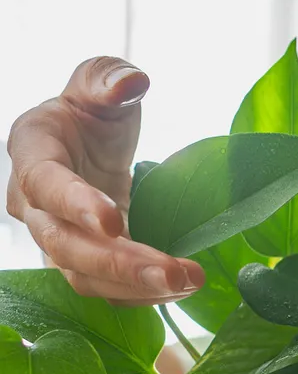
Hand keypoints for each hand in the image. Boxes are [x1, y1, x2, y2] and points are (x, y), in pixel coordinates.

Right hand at [6, 57, 203, 304]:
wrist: (87, 144)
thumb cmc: (91, 110)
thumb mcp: (99, 81)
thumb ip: (109, 78)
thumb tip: (132, 81)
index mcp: (33, 151)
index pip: (45, 184)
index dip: (75, 204)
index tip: (113, 220)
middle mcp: (33, 204)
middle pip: (65, 245)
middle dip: (119, 263)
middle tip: (173, 271)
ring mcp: (57, 238)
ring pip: (84, 276)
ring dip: (137, 286)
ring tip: (189, 282)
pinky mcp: (85, 261)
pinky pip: (106, 288)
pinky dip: (142, 294)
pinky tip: (181, 289)